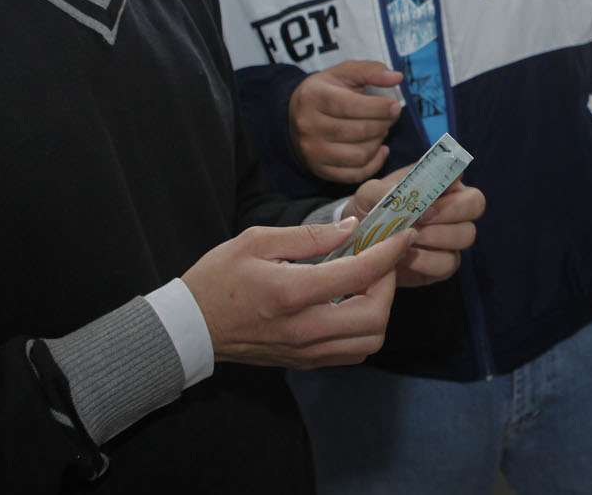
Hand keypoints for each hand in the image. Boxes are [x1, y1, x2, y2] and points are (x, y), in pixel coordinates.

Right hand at [182, 220, 410, 368]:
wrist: (189, 328)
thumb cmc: (218, 278)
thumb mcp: (256, 241)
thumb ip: (308, 236)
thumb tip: (351, 229)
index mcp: (291, 292)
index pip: (359, 275)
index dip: (388, 254)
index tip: (402, 236)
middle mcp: (304, 328)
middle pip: (375, 316)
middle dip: (389, 283)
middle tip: (381, 260)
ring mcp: (305, 350)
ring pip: (369, 341)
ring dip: (380, 309)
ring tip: (368, 281)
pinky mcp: (304, 362)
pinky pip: (352, 352)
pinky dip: (365, 329)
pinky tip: (352, 303)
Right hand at [288, 60, 403, 183]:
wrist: (293, 116)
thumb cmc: (326, 91)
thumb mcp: (343, 73)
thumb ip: (370, 71)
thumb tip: (397, 77)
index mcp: (313, 97)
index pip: (349, 106)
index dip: (377, 108)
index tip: (395, 106)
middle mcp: (309, 126)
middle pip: (358, 131)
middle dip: (383, 124)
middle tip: (390, 117)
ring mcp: (313, 151)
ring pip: (360, 155)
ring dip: (379, 142)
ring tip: (381, 130)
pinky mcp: (320, 169)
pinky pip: (355, 174)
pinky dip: (375, 163)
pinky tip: (380, 149)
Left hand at [347, 170, 485, 287]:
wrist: (359, 244)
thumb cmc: (371, 210)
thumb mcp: (370, 194)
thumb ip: (386, 189)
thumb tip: (406, 191)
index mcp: (440, 183)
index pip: (459, 173)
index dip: (447, 183)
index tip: (424, 195)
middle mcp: (453, 208)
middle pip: (475, 204)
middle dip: (449, 212)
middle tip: (419, 220)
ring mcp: (452, 237)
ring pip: (466, 235)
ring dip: (435, 237)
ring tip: (408, 238)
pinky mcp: (445, 264)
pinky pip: (448, 263)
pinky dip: (425, 261)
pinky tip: (404, 257)